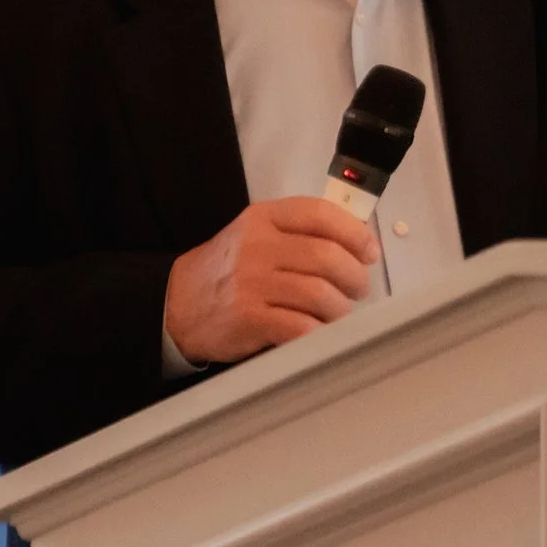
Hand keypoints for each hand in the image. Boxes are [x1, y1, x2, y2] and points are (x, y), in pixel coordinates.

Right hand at [164, 197, 379, 363]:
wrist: (178, 303)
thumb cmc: (228, 269)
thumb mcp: (256, 234)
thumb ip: (298, 232)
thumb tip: (358, 243)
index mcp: (264, 218)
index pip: (320, 214)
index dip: (355, 233)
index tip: (369, 252)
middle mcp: (258, 246)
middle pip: (327, 256)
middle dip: (354, 276)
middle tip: (358, 289)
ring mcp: (251, 282)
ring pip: (320, 293)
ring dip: (340, 309)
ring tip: (338, 314)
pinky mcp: (249, 318)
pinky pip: (301, 326)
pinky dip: (319, 332)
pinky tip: (319, 332)